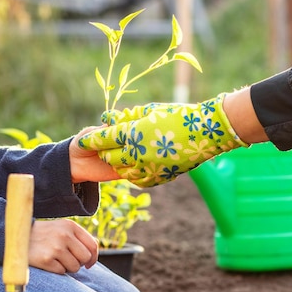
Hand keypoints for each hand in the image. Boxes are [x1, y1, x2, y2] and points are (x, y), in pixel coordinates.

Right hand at [28, 218, 98, 273]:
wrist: (18, 236)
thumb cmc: (43, 234)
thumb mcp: (61, 228)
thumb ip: (79, 237)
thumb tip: (94, 252)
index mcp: (70, 226)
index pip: (93, 245)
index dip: (93, 257)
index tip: (88, 263)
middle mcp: (64, 235)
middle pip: (85, 258)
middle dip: (79, 262)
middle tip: (67, 260)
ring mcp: (55, 247)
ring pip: (75, 267)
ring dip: (67, 267)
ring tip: (56, 259)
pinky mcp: (46, 259)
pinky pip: (62, 272)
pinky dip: (56, 270)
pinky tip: (48, 262)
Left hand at [78, 93, 248, 186]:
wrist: (208, 133)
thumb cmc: (180, 115)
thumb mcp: (151, 111)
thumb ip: (128, 116)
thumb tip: (109, 118)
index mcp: (136, 133)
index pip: (105, 138)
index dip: (92, 138)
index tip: (82, 139)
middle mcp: (139, 152)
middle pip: (110, 156)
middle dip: (106, 150)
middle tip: (107, 145)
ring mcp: (150, 168)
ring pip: (122, 171)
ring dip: (120, 163)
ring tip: (125, 155)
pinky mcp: (160, 178)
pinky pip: (138, 180)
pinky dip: (134, 174)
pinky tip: (138, 166)